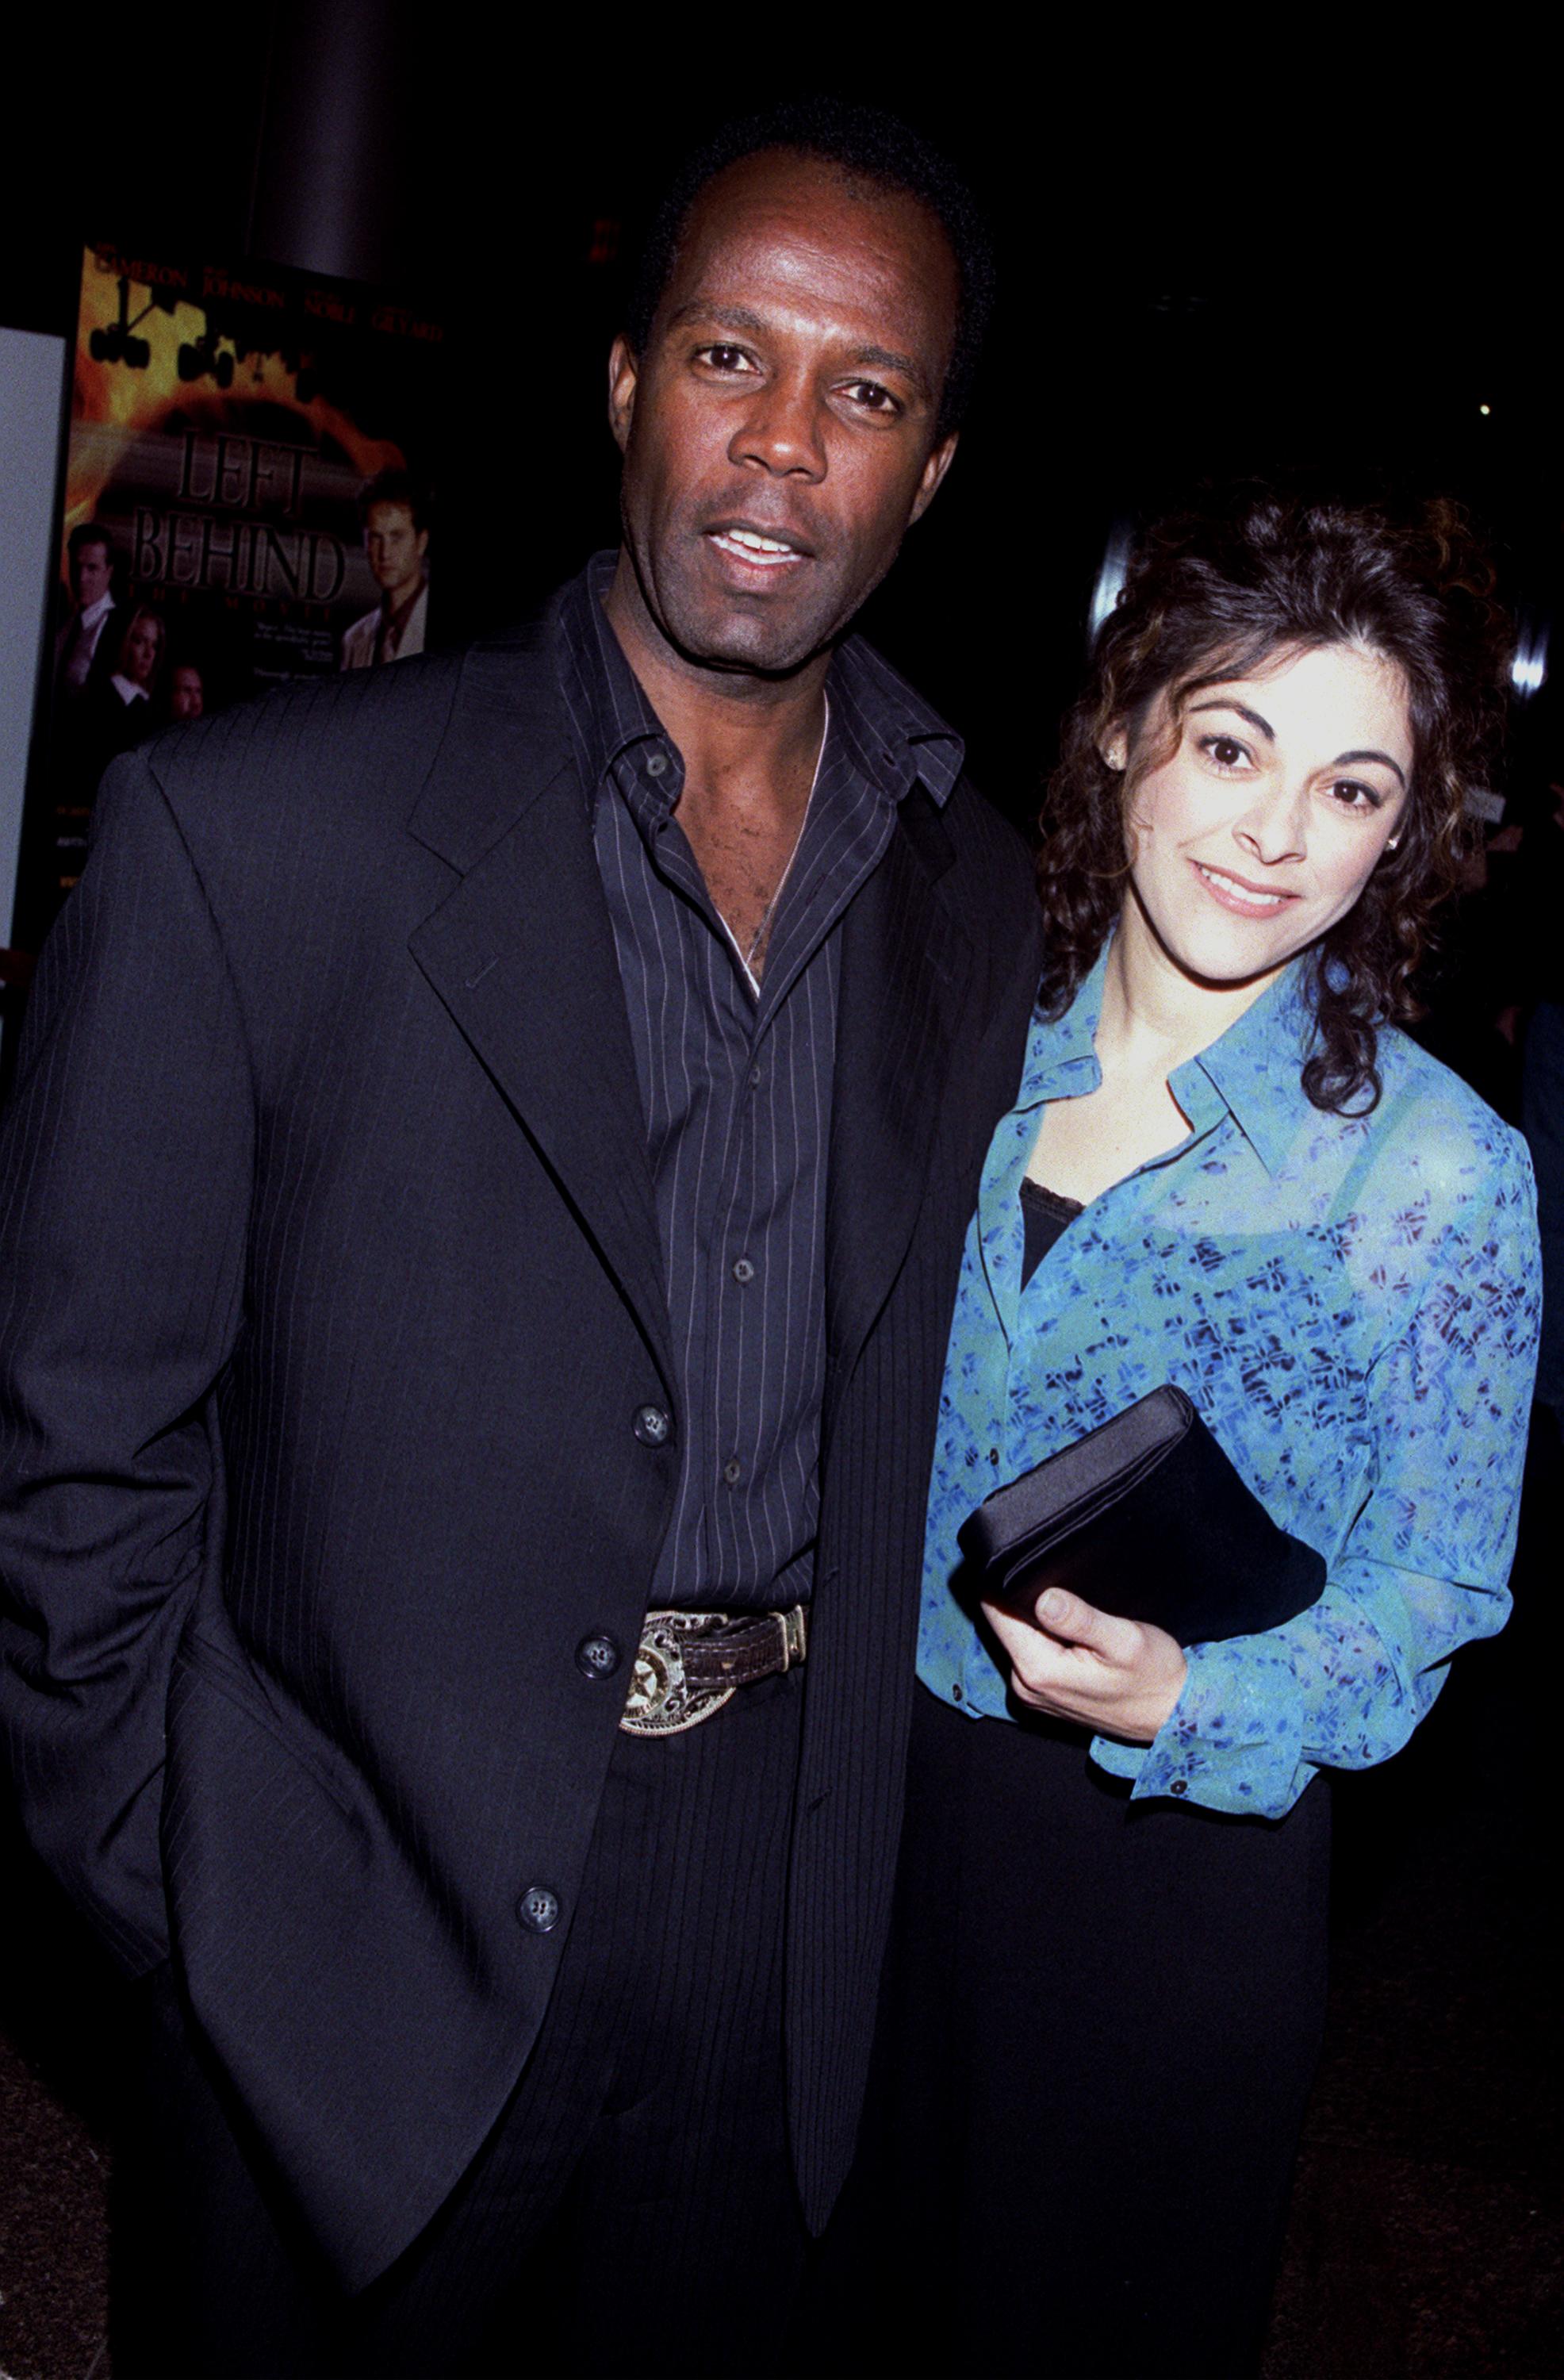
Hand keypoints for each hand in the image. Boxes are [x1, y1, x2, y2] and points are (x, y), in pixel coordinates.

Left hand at [982, 1585, 1187, 1743]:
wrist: (1171, 1713)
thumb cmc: (1154, 1677)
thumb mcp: (1125, 1640)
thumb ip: (1080, 1619)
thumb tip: (1044, 1597)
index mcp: (1039, 1670)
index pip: (996, 1613)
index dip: (1004, 1581)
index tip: (1027, 1562)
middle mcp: (1026, 1685)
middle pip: (1004, 1624)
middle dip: (1023, 1598)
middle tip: (1059, 1581)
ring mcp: (1032, 1692)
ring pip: (1017, 1636)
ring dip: (1035, 1618)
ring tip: (1068, 1603)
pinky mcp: (1043, 1693)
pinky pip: (1031, 1652)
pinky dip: (1045, 1636)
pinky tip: (1071, 1630)